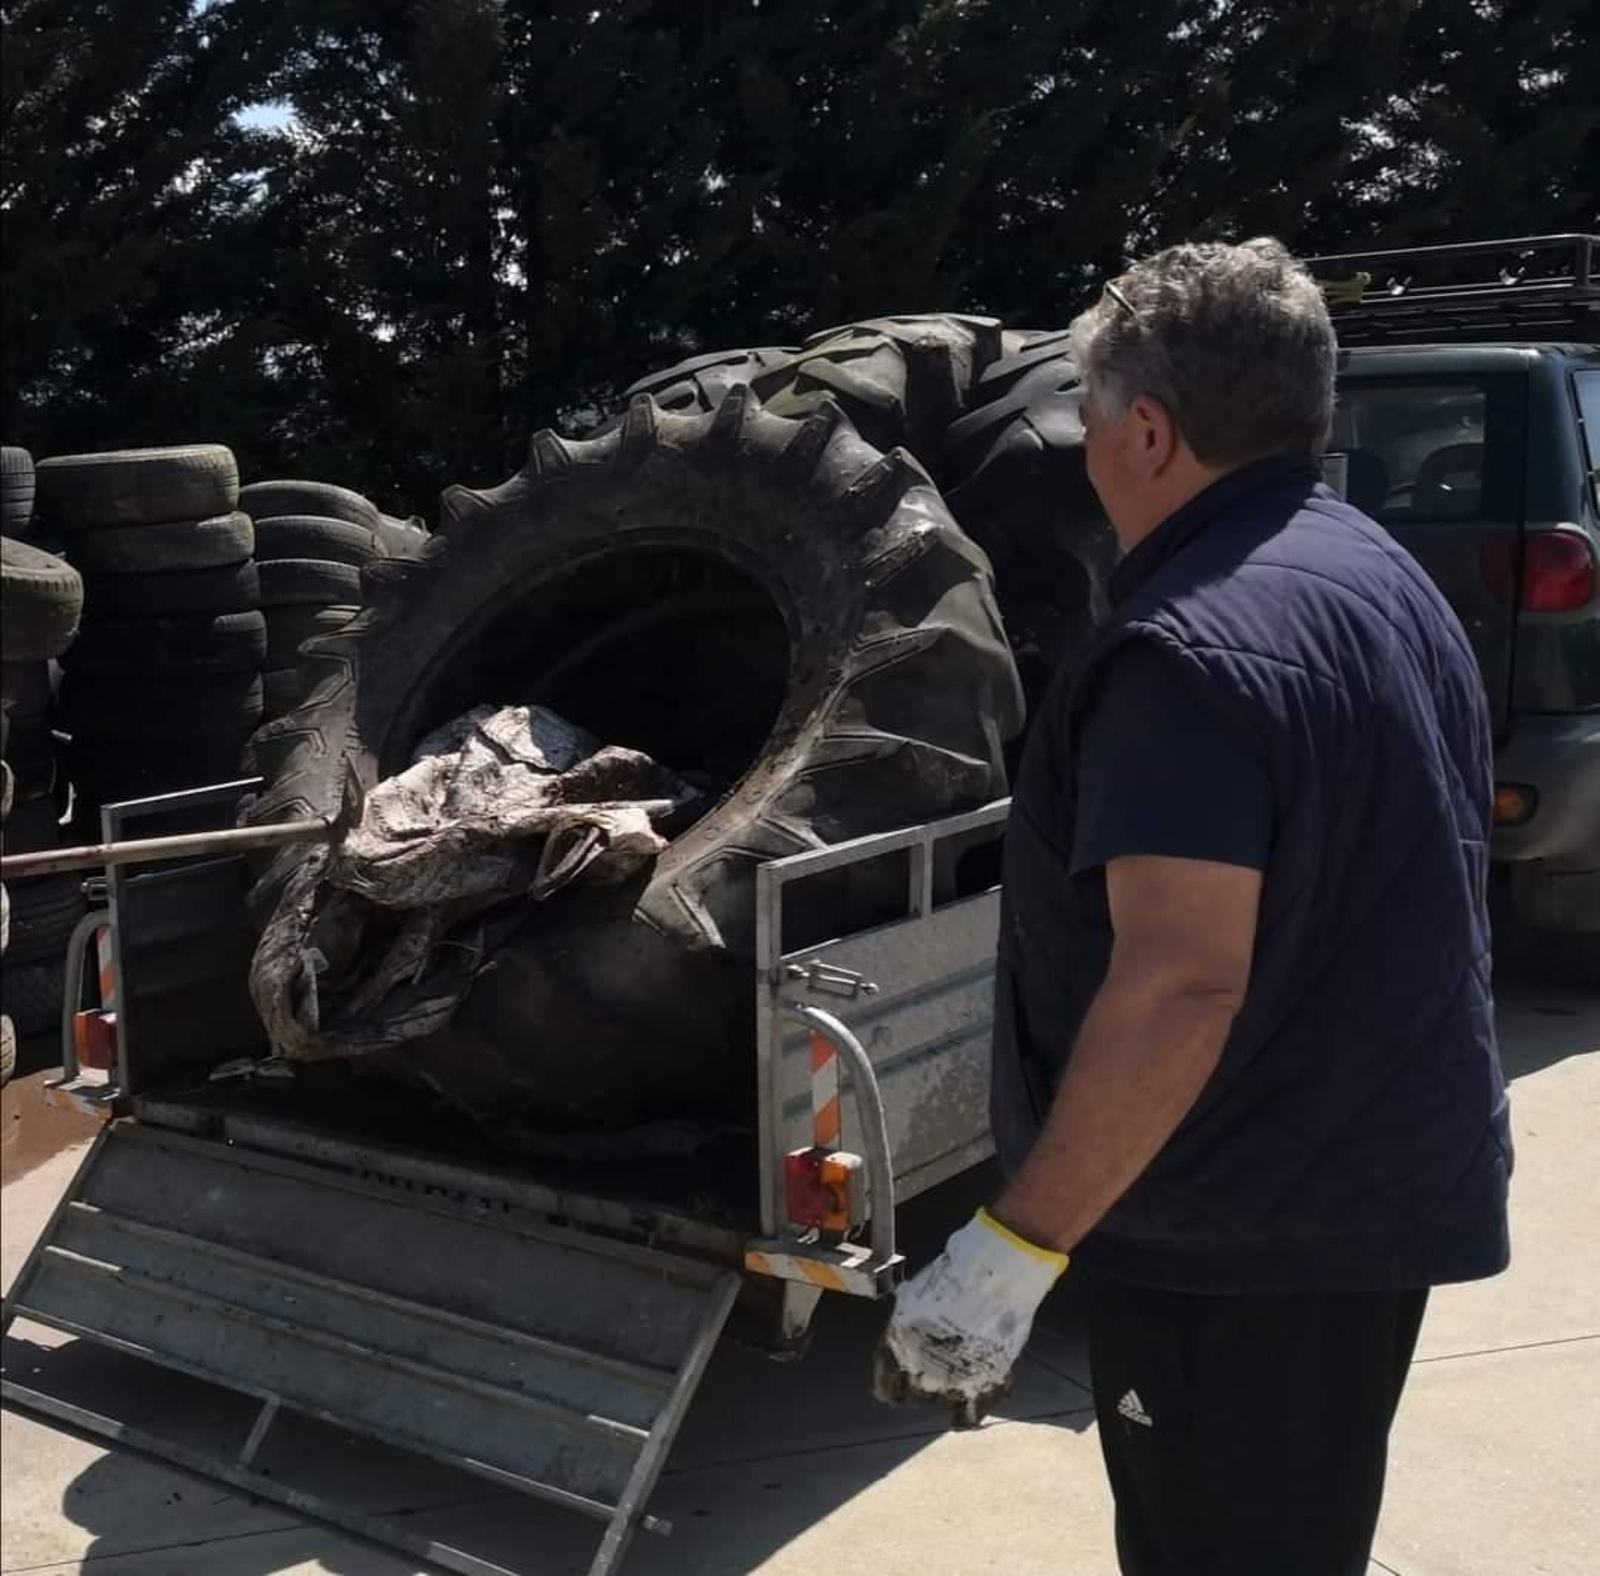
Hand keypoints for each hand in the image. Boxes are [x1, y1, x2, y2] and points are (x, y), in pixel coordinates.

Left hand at [872, 1208, 1067, 1427]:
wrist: (991, 1275)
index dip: (890, 1387)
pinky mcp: (982, 1385)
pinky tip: (967, 1411)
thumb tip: (904, 1329)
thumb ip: (907, 1323)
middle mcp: (918, 1369)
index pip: (884, 1384)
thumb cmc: (952, 1276)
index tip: (896, 1386)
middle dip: (921, 1386)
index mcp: (896, 1346)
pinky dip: (968, 1417)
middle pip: (913, 1395)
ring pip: (939, 1403)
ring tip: (954, 1382)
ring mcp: (950, 1380)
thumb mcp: (915, 1297)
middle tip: (933, 1373)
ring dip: (945, 1394)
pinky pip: (970, 1416)